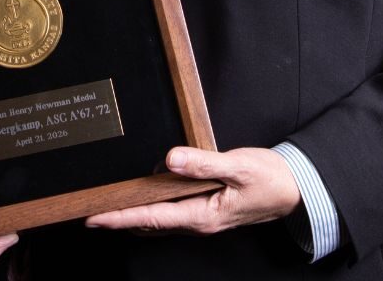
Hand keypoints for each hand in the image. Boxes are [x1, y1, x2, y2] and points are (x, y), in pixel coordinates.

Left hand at [86, 147, 300, 235]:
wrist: (294, 189)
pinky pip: (171, 210)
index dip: (120, 217)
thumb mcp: (237, 166)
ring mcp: (201, 216)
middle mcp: (197, 220)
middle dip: (119, 218)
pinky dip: (151, 205)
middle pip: (149, 222)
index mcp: (202, 215)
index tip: (94, 217)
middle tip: (88, 211)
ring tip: (105, 203)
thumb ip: (202, 163)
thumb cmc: (269, 179)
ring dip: (133, 213)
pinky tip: (142, 192)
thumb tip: (169, 159)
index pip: (151, 217)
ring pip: (158, 218)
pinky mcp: (205, 207)